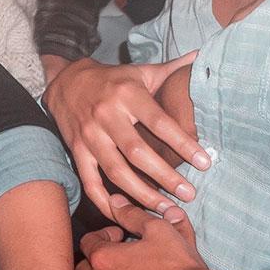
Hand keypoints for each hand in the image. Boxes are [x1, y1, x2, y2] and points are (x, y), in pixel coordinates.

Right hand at [43, 55, 208, 215]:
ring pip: (116, 171)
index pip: (159, 122)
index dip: (182, 144)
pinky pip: (90, 181)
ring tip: (167, 209)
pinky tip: (125, 214)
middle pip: (138, 152)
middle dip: (165, 176)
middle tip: (189, 194)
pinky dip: (105, 201)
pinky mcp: (76, 150)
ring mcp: (89, 134)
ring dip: (142, 194)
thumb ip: (171, 70)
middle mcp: (107, 115)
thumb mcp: (141, 71)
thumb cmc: (113, 80)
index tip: (205, 162)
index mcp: (127, 94)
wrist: (64, 80)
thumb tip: (201, 56)